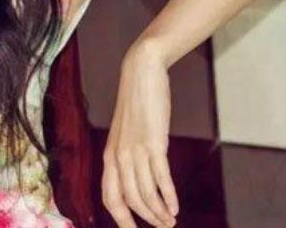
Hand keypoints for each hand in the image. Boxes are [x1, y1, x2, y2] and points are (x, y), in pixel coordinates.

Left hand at [101, 46, 178, 227]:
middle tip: (163, 227)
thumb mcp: (125, 133)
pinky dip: (168, 196)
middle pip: (129, 201)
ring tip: (171, 221)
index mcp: (109, 156)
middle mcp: (118, 157)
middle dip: (146, 219)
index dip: (121, 219)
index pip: (110, 197)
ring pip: (145, 193)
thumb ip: (127, 155)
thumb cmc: (136, 104)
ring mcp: (135, 150)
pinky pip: (160, 177)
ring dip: (159, 212)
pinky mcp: (153, 143)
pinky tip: (176, 206)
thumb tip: (136, 177)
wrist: (140, 73)